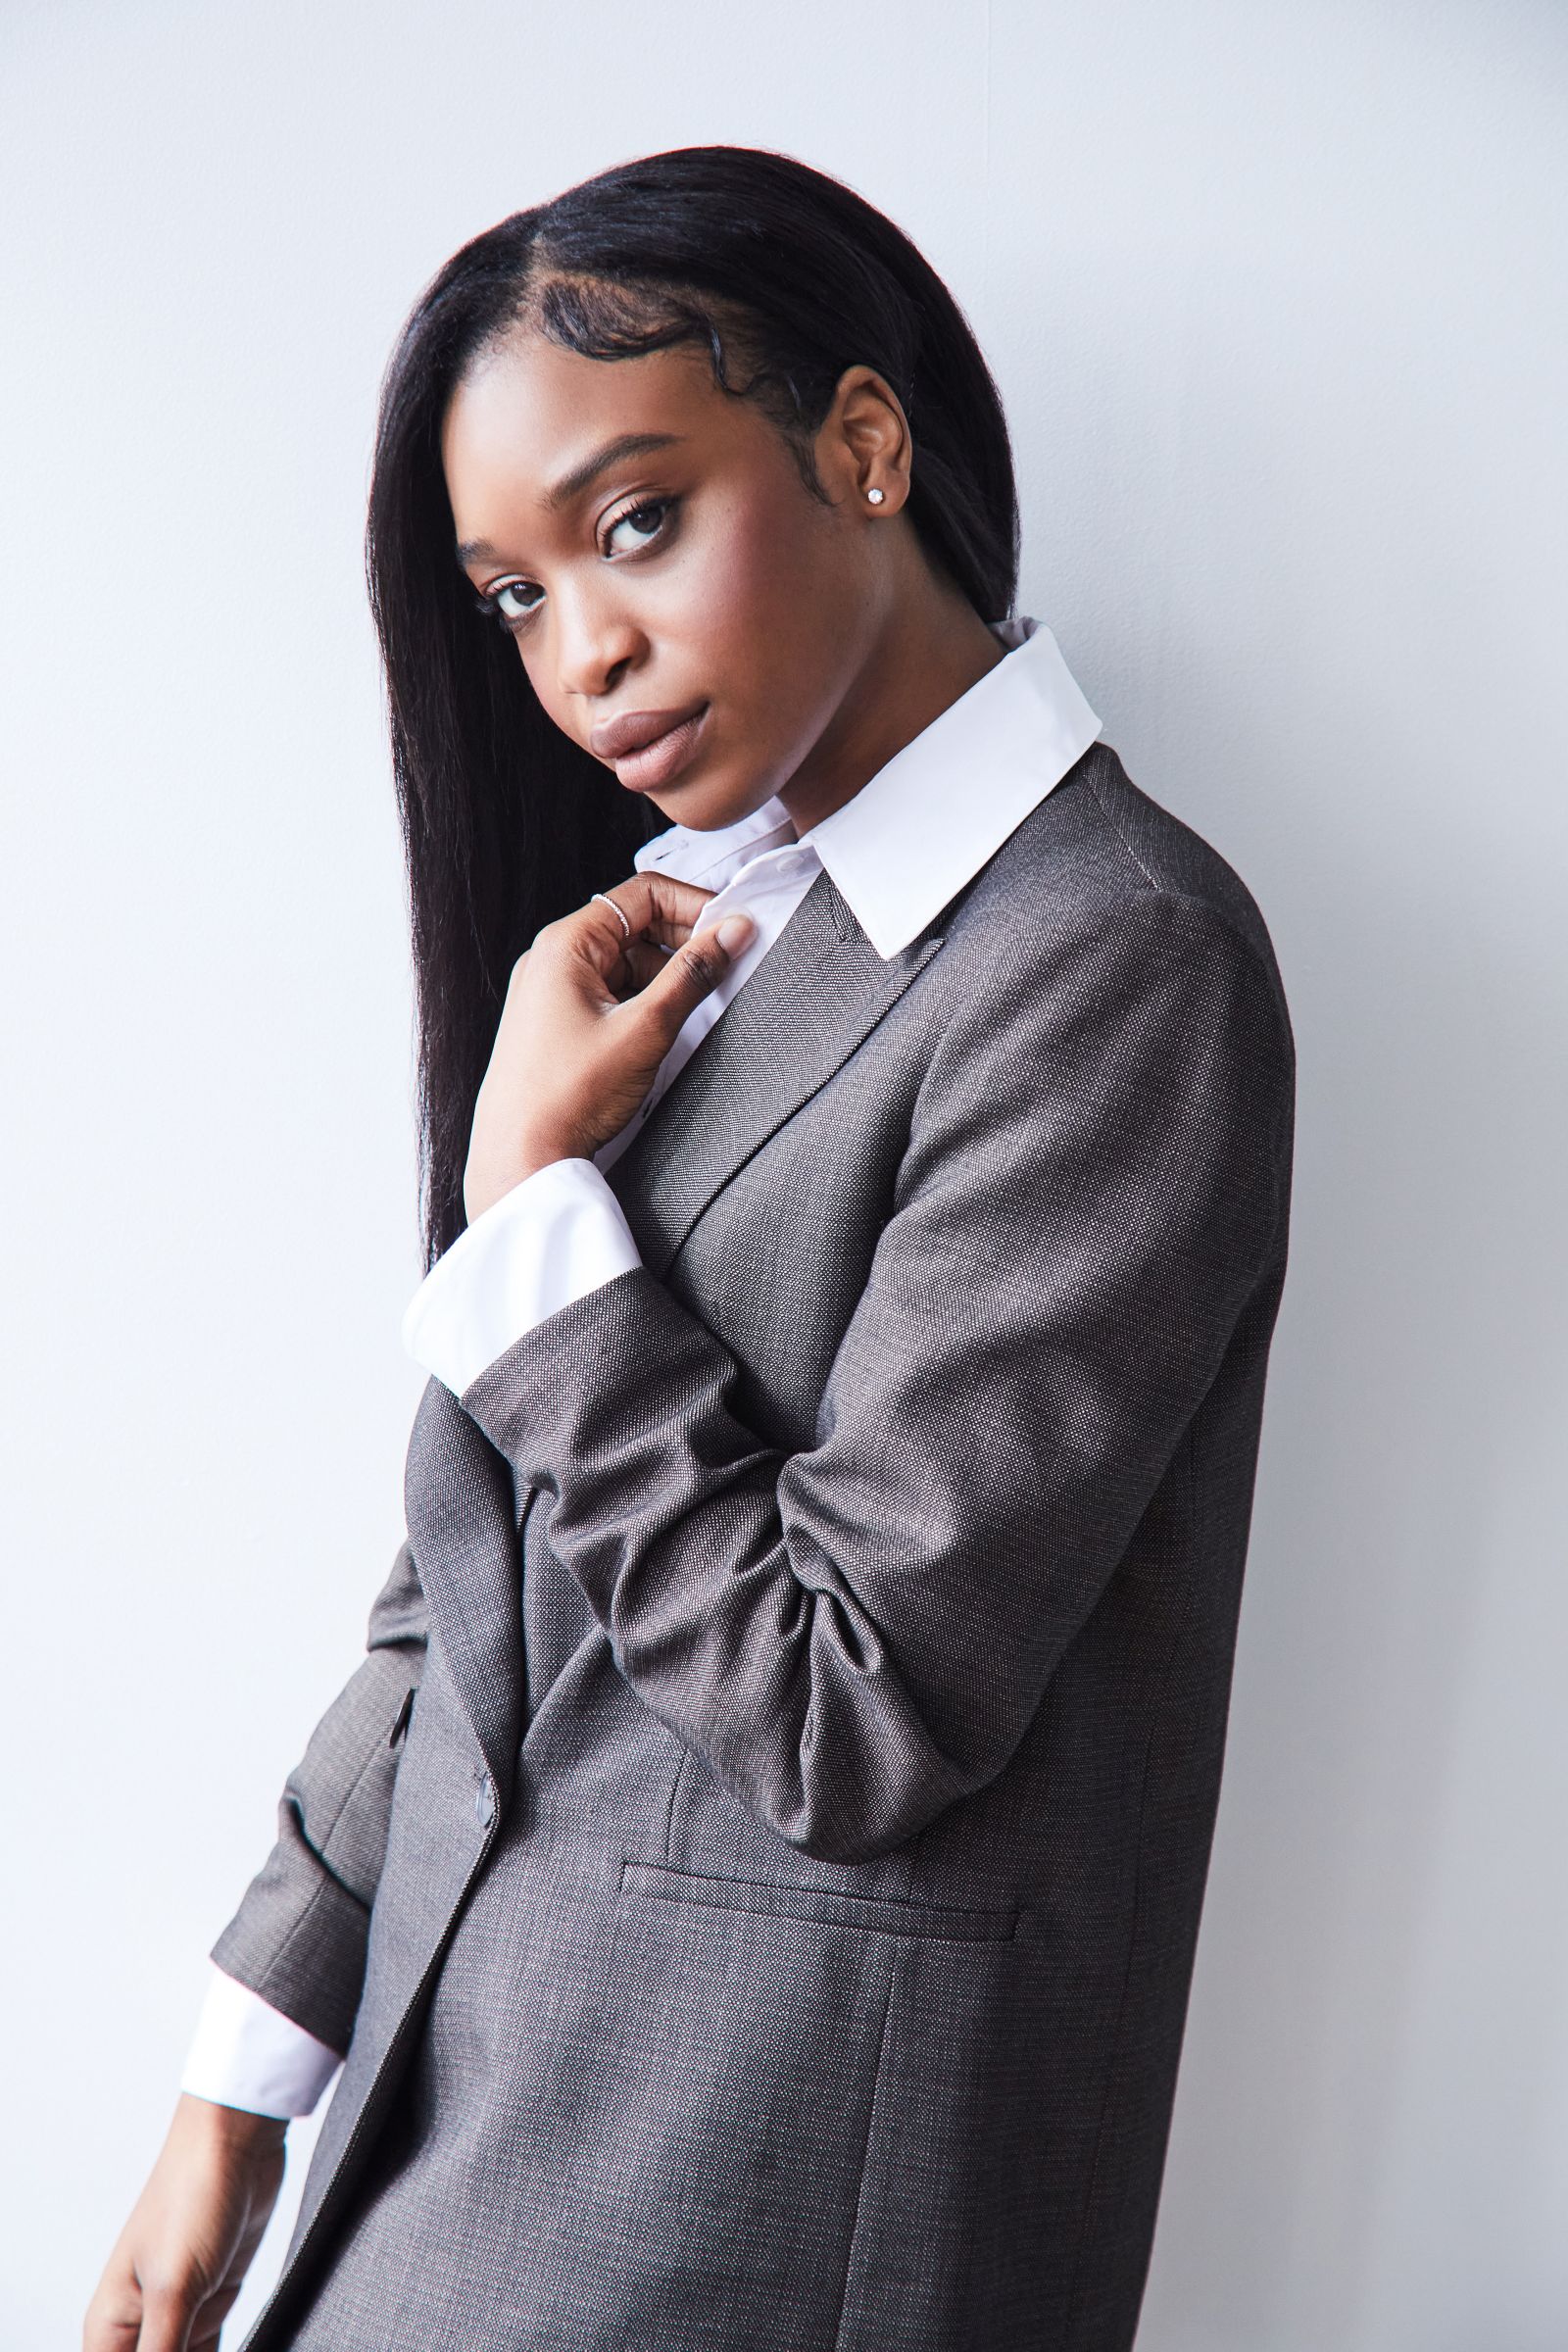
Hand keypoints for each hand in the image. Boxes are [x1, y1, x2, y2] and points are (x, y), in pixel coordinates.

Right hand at [83, 2093, 287, 2351]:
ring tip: (218, 2343)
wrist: (237, 2141)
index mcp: (109, 2325)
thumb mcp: (174, 2289)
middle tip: (204, 2346)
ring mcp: (176, 2311)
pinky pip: (210, 2349)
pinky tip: (246, 2351)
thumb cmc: (191, 2194)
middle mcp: (138, 2322)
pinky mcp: (210, 2299)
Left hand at [464, 873, 755, 1223]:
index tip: (731, 927)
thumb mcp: (646, 1029)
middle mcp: (554, 960)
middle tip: (725, 967)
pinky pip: (611, 993)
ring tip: (698, 1006)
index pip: (642, 894)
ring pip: (627, 963)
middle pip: (636, 926)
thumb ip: (694, 975)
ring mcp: (552, 992)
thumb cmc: (567, 1096)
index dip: (694, 905)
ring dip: (666, 977)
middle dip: (684, 943)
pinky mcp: (557, 1023)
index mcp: (566, 945)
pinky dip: (644, 1002)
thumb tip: (732, 931)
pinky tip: (666, 1028)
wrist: (521, 1156)